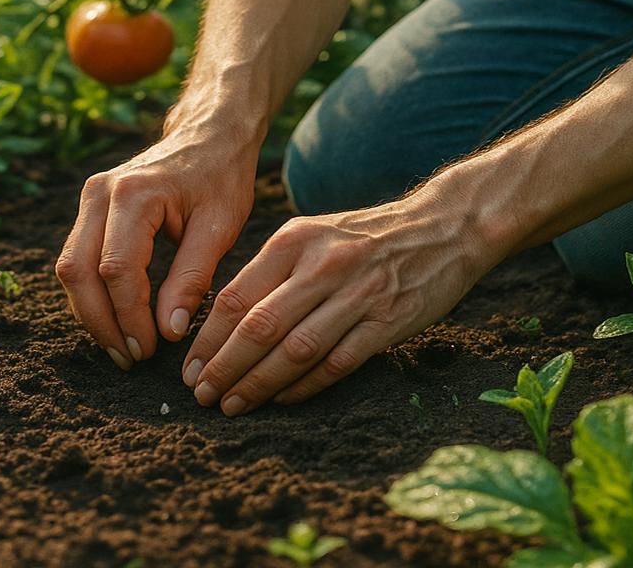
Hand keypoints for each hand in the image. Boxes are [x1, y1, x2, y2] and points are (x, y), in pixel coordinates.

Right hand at [55, 127, 257, 369]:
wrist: (210, 134)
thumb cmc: (221, 177)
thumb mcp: (219, 227)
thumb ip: (192, 279)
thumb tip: (169, 332)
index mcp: (135, 194)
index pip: (117, 270)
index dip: (130, 317)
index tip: (152, 350)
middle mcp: (100, 193)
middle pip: (78, 271)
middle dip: (102, 323)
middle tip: (130, 359)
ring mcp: (89, 198)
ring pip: (70, 268)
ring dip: (92, 313)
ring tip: (123, 348)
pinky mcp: (90, 208)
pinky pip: (78, 258)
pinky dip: (92, 294)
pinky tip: (117, 321)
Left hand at [182, 187, 489, 415]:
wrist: (443, 227)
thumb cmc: (365, 238)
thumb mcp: (313, 235)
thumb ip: (272, 272)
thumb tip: (222, 323)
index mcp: (294, 241)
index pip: (237, 297)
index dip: (208, 339)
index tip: (189, 369)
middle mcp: (322, 265)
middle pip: (259, 327)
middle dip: (224, 368)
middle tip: (202, 396)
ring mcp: (357, 294)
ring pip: (295, 350)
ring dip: (258, 384)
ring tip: (233, 405)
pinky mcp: (388, 321)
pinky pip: (336, 363)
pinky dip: (305, 386)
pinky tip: (282, 400)